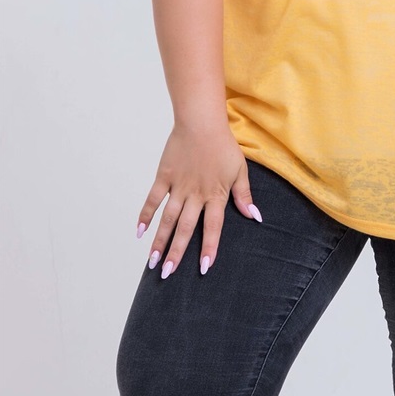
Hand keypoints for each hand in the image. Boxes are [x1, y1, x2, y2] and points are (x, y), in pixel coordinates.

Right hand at [135, 115, 261, 277]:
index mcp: (216, 194)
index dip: (209, 247)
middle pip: (185, 228)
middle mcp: (196, 194)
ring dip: (160, 241)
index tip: (204, 268)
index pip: (213, 227)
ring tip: (153, 262)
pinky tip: (140, 232)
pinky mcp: (164, 176)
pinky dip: (146, 215)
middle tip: (167, 274)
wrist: (202, 122)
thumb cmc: (224, 145)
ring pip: (168, 218)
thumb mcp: (240, 170)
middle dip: (176, 252)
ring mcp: (178, 186)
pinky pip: (153, 199)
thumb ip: (244, 195)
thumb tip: (255, 217)